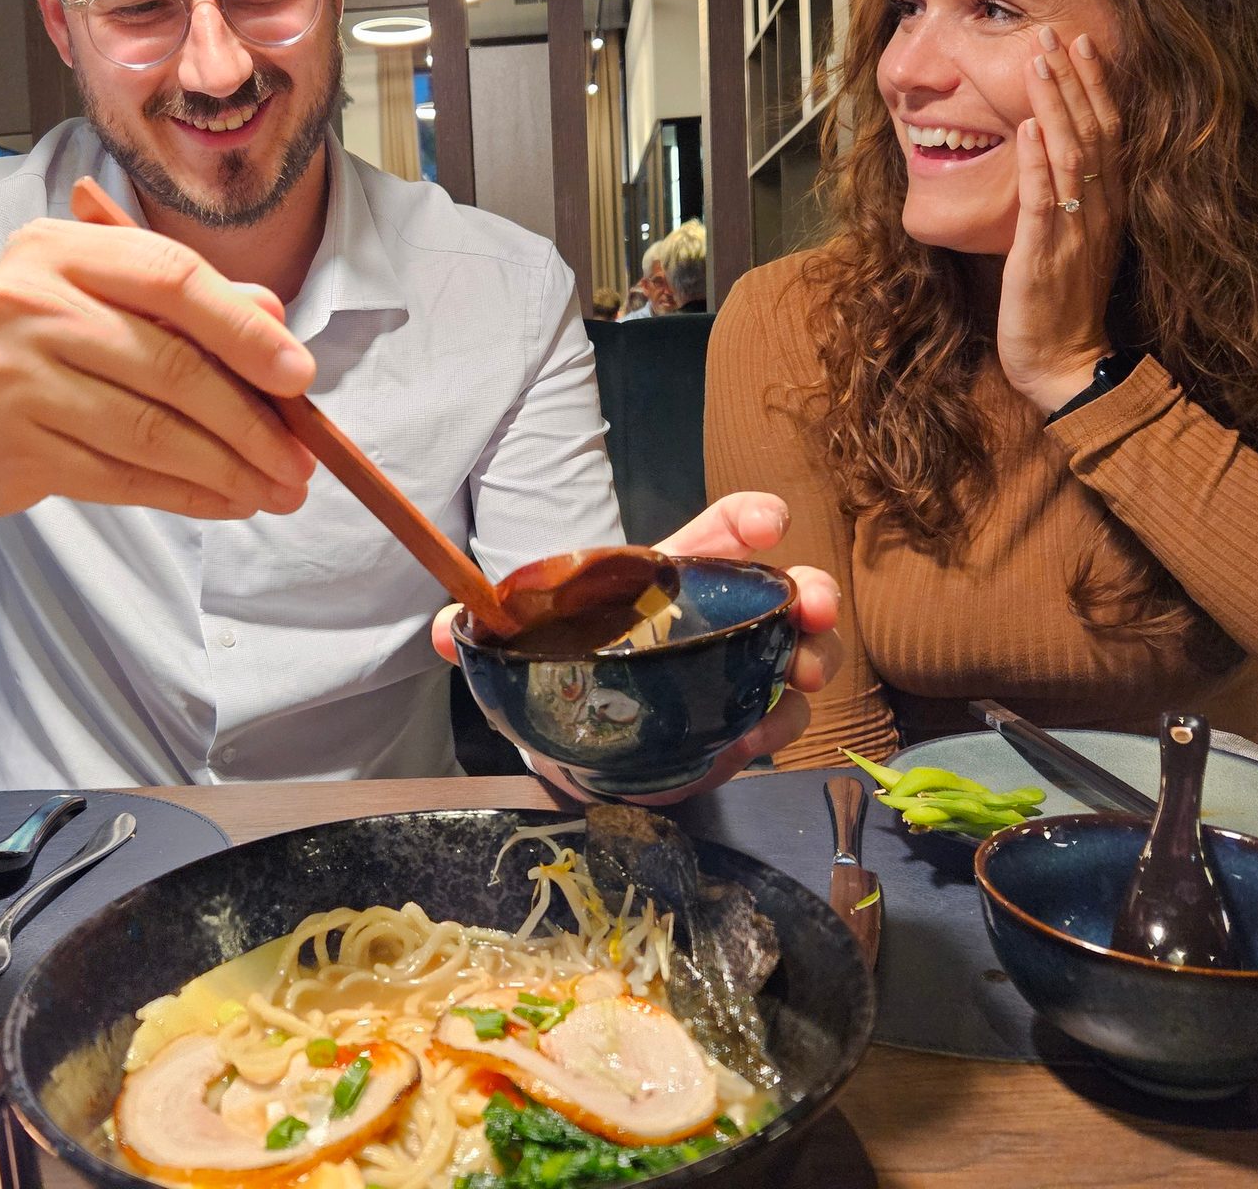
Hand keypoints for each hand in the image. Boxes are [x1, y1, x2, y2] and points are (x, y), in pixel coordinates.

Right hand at [0, 216, 316, 517]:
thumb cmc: (34, 347)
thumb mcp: (100, 300)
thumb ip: (185, 303)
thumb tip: (275, 320)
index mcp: (62, 249)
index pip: (172, 277)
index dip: (244, 330)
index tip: (299, 377)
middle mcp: (31, 303)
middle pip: (170, 364)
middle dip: (251, 420)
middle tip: (300, 459)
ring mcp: (14, 377)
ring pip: (150, 431)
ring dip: (228, 468)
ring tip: (276, 490)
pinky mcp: (11, 446)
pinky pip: (122, 476)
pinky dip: (186, 493)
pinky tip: (226, 501)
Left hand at [430, 492, 844, 802]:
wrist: (572, 740)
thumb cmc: (565, 668)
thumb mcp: (527, 644)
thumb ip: (486, 630)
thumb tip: (444, 627)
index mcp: (668, 583)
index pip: (719, 533)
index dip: (749, 518)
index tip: (771, 520)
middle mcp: (716, 621)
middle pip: (779, 592)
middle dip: (809, 591)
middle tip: (813, 608)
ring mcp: (736, 673)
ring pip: (795, 655)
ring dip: (810, 660)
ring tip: (802, 676)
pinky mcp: (737, 725)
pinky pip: (775, 721)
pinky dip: (774, 727)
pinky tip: (756, 737)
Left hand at [998, 29, 1124, 412]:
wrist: (1066, 364)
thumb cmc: (1061, 308)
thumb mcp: (1072, 244)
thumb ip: (1068, 202)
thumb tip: (1048, 157)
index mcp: (1107, 206)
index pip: (1106, 133)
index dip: (1093, 87)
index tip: (1078, 46)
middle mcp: (1099, 210)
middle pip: (1092, 131)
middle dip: (1072, 80)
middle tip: (1052, 33)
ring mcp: (1075, 229)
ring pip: (1070, 154)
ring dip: (1053, 105)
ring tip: (1038, 63)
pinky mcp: (1046, 252)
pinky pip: (1044, 198)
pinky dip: (1036, 160)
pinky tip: (1026, 127)